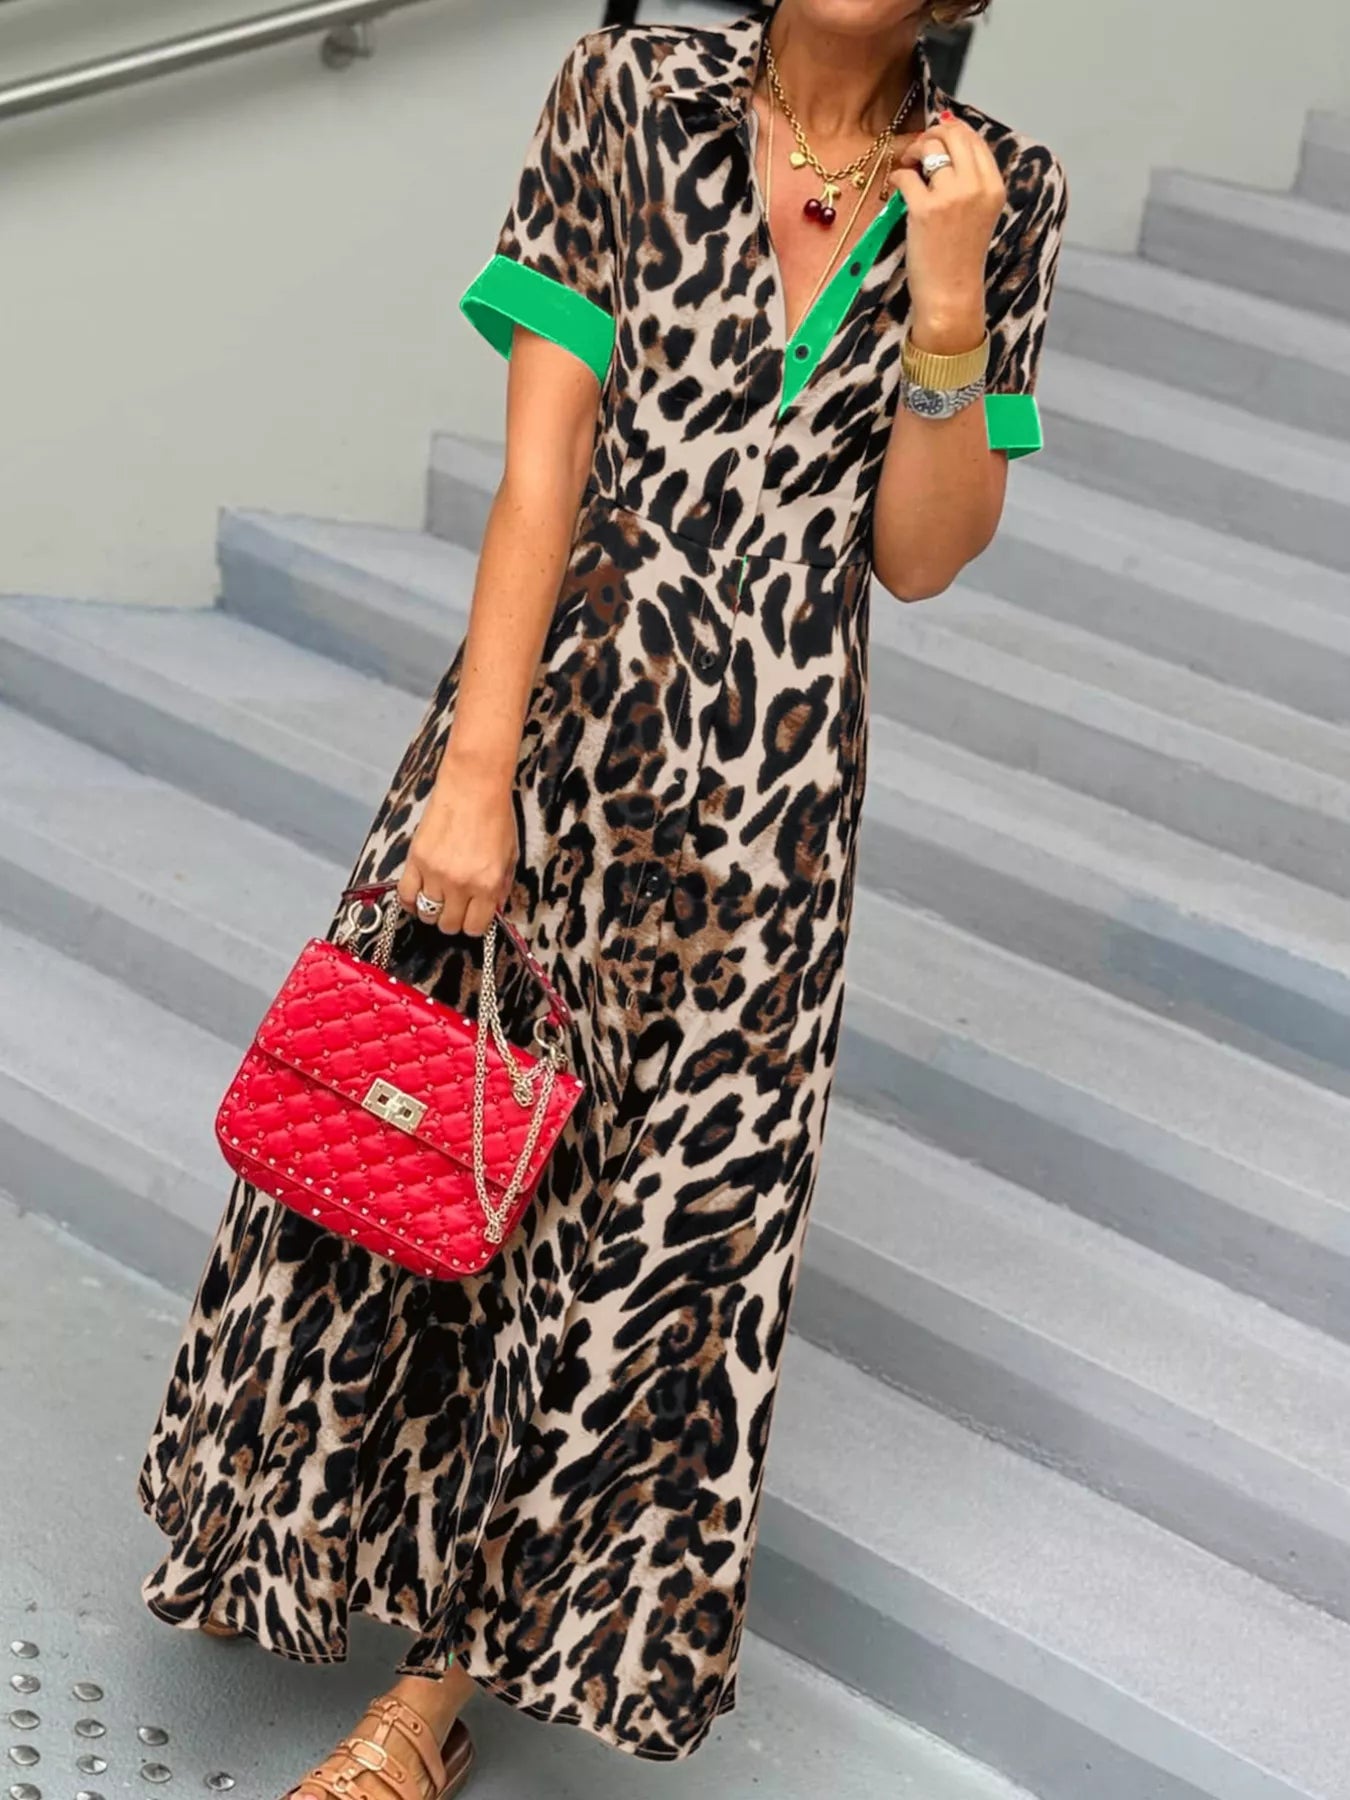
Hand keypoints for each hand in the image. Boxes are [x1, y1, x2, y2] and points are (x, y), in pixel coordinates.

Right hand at [398, 757, 518, 937]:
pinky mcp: (415, 860)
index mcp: (487, 884)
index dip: (473, 925)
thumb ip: (500, 887)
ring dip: (432, 910)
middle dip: (453, 920)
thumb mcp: (509, 857)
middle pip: (448, 924)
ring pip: (426, 914)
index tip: (472, 916)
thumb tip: (491, 910)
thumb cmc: (495, 817)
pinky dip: (410, 901)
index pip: (475, 928)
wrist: (473, 786)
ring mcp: (435, 873)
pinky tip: (418, 895)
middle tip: (455, 906)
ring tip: (437, 898)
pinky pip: (405, 895)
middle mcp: (461, 884)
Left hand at [891, 110, 1005, 351]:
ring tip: (907, 165)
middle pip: (954, 134)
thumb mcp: (980, 212)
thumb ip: (971, 179)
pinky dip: (898, 175)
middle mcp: (976, 185)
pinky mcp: (925, 209)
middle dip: (932, 134)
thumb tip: (949, 139)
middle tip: (917, 149)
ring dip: (913, 150)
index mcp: (994, 185)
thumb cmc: (961, 256)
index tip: (936, 139)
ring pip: (930, 148)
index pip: (974, 138)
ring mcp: (951, 196)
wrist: (951, 293)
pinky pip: (906, 175)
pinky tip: (896, 184)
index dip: (951, 131)